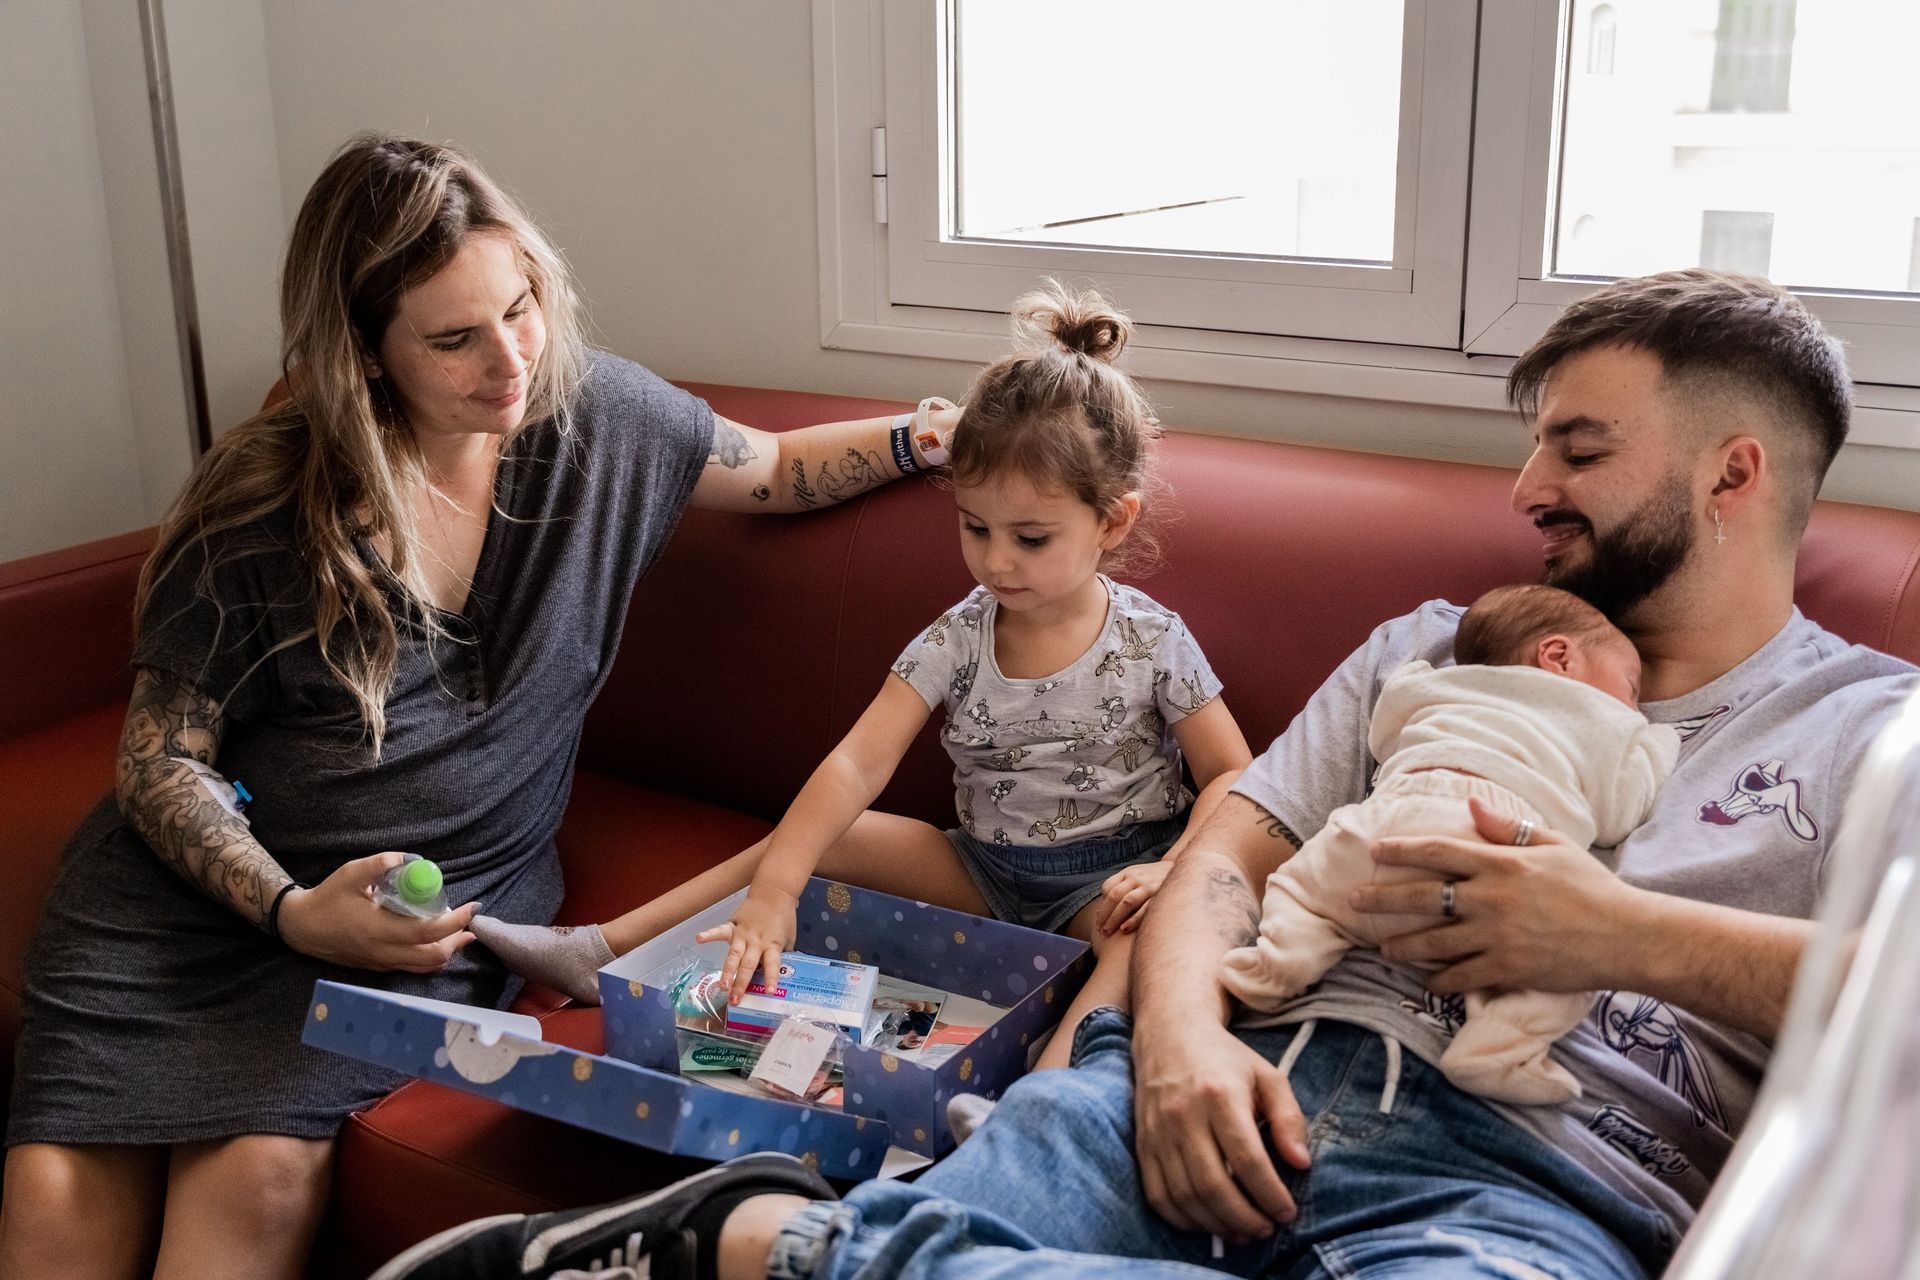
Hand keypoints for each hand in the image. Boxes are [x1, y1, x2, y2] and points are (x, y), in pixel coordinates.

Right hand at [278, 852, 476, 972]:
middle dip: (457, 938)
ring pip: (426, 966)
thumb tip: (412, 859)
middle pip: (433, 956)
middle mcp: (382, 952)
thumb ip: (381, 864)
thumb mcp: (351, 874)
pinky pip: (414, 968)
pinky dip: (432, 957)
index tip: (473, 907)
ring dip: (448, 949)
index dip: (455, 921)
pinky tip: (438, 941)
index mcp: (377, 929)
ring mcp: (381, 963)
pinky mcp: (379, 967)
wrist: (301, 927)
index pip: (427, 932)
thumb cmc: (327, 898)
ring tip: (459, 930)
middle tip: (467, 919)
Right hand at [696, 887, 797, 1002]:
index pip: (772, 964)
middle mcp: (756, 942)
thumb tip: (780, 973)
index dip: (771, 978)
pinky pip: (720, 931)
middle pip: (748, 965)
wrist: (774, 893)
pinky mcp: (733, 925)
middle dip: (741, 983)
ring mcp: (743, 934)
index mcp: (772, 945)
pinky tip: (698, 938)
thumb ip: (782, 955)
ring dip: (727, 971)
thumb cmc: (783, 918)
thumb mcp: (788, 939)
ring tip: (722, 985)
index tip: (769, 992)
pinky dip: (709, 934)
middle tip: (735, 999)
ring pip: (733, 955)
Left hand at [1094, 859, 1174, 934]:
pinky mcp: (1160, 895)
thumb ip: (1121, 889)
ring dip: (1114, 918)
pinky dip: (1133, 919)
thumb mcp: (1137, 877)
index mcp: (1129, 873)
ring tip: (1108, 932)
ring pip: (1126, 902)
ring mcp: (1149, 886)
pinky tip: (1125, 929)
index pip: (1108, 887)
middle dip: (1105, 914)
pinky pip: (1144, 908)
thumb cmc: (1154, 880)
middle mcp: (1137, 878)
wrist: (1184, 870)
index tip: (1098, 920)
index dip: (1102, 905)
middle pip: (1114, 895)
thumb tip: (1100, 912)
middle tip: (1100, 930)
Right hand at [1133, 1020, 1309, 1241]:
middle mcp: (1184, 1114)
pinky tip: (1207, 1223)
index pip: (1247, 1159)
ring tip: (1242, 1233)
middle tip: (1266, 1230)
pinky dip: (1182, 1219)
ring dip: (1216, 1225)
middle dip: (1244, 1218)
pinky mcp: (1142, 1143)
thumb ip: (1289, 1118)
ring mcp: (1158, 1131)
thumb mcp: (1267, 1076)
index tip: (1287, 1213)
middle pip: (1213, 1184)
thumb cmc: (1225, 1058)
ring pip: (1185, 1195)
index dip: (1269, 1194)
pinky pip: (1157, 1194)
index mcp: (1220, 1095)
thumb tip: (1301, 1163)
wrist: (1169, 1033)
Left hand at [1352, 796, 1639, 993]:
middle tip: (1353, 901)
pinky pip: (1460, 977)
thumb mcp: (1554, 846)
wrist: (1627, 936)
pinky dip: (1439, 979)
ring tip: (1382, 948)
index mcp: (1501, 863)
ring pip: (1433, 941)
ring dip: (1402, 945)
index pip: (1438, 851)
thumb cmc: (1592, 887)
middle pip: (1422, 896)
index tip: (1375, 852)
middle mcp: (1490, 898)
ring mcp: (1496, 935)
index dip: (1402, 851)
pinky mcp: (1507, 968)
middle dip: (1383, 899)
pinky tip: (1426, 980)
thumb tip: (1471, 806)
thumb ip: (1508, 829)